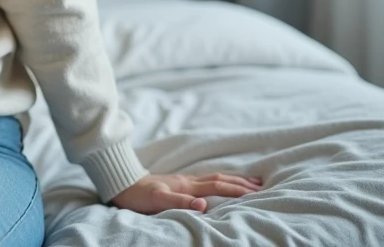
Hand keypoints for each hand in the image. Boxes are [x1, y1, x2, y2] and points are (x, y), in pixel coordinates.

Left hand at [110, 173, 262, 213]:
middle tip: (261, 185)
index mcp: (187, 185)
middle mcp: (188, 180)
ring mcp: (183, 180)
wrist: (122, 183)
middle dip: (241, 182)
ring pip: (214, 177)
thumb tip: (204, 205)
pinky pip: (206, 180)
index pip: (217, 186)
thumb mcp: (157, 200)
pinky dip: (220, 180)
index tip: (256, 192)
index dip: (237, 189)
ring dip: (233, 179)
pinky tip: (220, 183)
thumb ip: (179, 202)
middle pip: (220, 179)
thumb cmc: (138, 195)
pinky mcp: (178, 183)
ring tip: (248, 181)